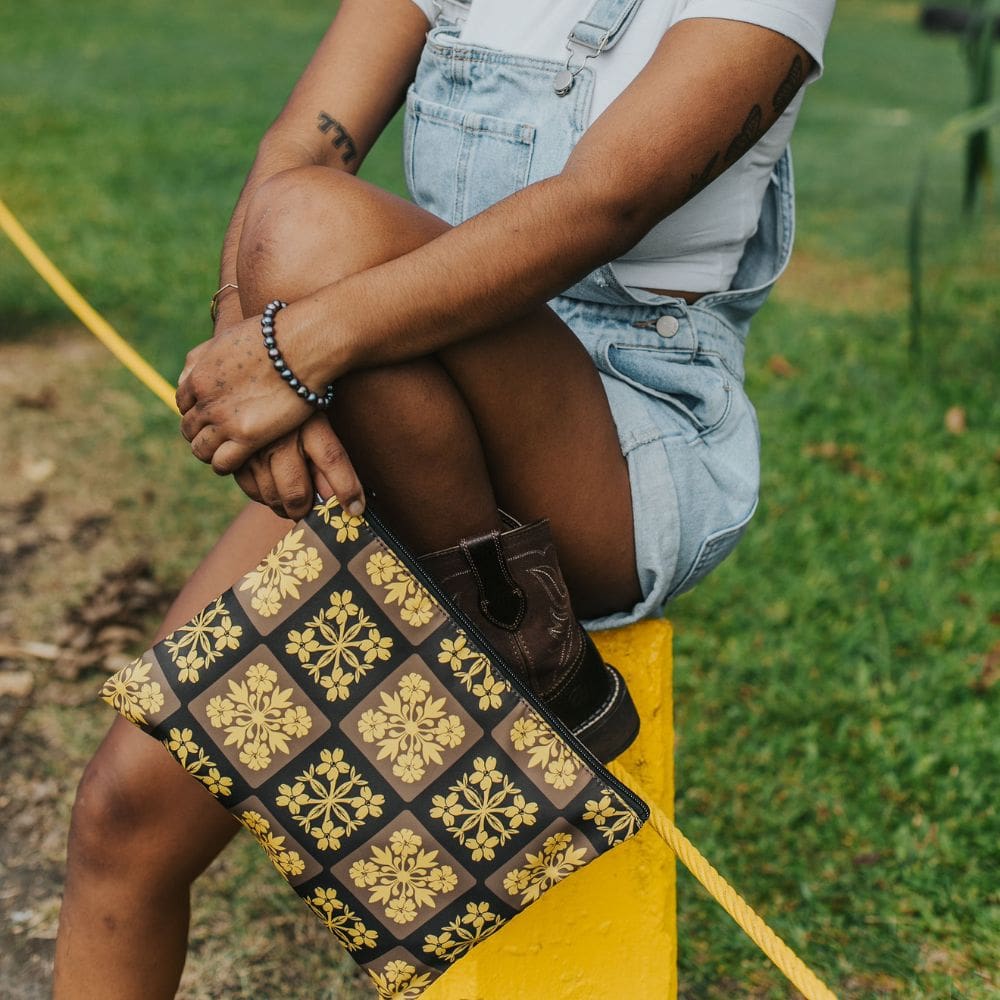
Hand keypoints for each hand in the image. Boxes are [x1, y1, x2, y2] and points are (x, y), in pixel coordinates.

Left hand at [176, 315, 314, 474]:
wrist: (300, 344)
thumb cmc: (272, 337)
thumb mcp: (225, 339)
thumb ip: (202, 356)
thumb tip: (190, 374)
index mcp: (198, 376)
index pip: (182, 404)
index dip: (196, 411)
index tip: (212, 415)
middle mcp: (205, 400)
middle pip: (189, 428)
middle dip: (202, 433)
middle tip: (222, 435)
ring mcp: (225, 420)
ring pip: (200, 449)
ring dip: (210, 452)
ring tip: (228, 451)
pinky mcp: (248, 436)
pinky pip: (222, 463)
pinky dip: (225, 465)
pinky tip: (239, 460)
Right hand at [234, 412, 365, 520]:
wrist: (261, 390)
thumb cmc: (299, 414)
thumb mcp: (320, 426)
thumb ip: (329, 462)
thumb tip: (346, 503)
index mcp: (310, 422)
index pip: (332, 459)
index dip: (347, 489)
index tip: (356, 510)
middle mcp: (281, 435)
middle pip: (296, 492)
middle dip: (306, 511)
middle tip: (310, 512)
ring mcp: (254, 447)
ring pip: (273, 497)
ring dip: (285, 508)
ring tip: (293, 502)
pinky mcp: (234, 456)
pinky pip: (252, 492)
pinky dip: (264, 498)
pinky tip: (272, 488)